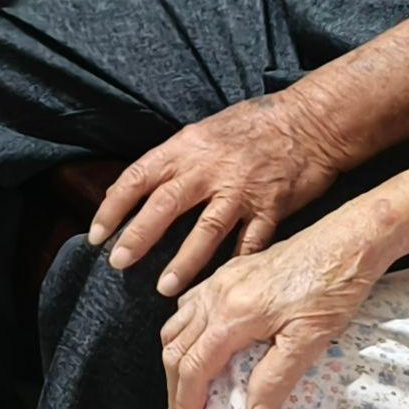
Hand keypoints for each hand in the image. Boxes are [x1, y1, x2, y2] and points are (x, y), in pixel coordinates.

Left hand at [95, 87, 347, 289]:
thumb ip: (179, 159)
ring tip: (165, 289)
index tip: (96, 235)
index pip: (138, 177)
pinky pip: (250, 242)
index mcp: (188, 146)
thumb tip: (147, 187)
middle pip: (165, 204)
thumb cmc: (257, 124)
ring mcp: (242, 188)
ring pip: (206, 229)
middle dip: (138, 236)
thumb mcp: (207, 130)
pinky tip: (223, 286)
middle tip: (118, 264)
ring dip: (184, 261)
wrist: (312, 120)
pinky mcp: (272, 206)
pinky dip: (236, 265)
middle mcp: (211, 167)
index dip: (113, 207)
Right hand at [159, 213, 395, 408]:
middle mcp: (216, 295)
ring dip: (174, 362)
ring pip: (176, 325)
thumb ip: (274, 382)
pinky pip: (190, 305)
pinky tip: (196, 344)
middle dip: (173, 390)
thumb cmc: (334, 288)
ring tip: (181, 391)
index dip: (184, 405)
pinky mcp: (232, 272)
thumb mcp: (310, 340)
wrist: (350, 239)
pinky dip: (183, 332)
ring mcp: (221, 280)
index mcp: (232, 315)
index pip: (193, 368)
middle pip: (176, 349)